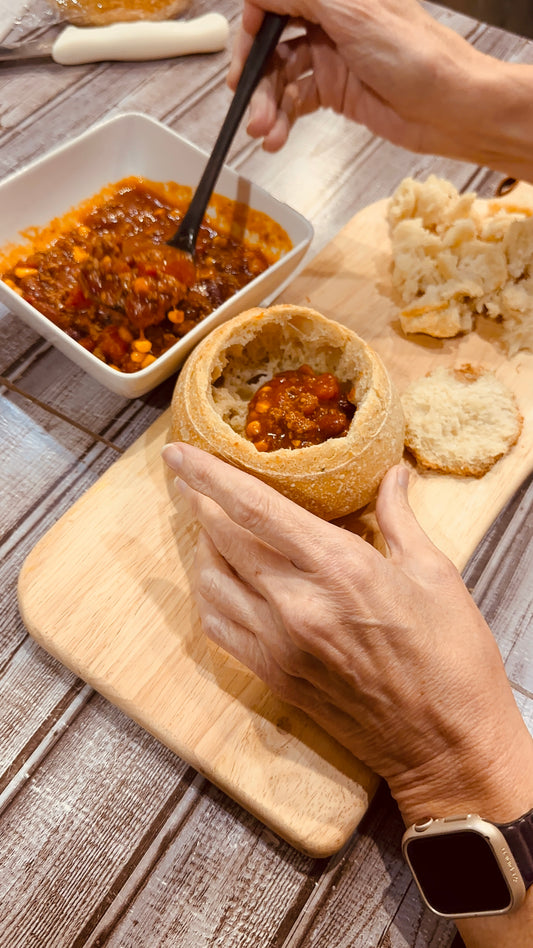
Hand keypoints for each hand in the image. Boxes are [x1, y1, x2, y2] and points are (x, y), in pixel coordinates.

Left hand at [162, 442, 532, 826]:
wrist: (446, 746)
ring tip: (207, 525)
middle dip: (199, 502)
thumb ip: (400, 518)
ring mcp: (279, 644)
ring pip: (211, 582)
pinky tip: (217, 579)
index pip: (254, 508)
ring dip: (201, 547)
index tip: (178, 454)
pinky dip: (208, 594)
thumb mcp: (435, 575)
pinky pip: (218, 627)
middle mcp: (298, 604)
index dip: (209, 475)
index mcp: (339, 568)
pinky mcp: (274, 675)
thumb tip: (394, 474)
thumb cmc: (452, 660)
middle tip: (190, 481)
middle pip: (222, 539)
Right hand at [228, 0, 532, 180]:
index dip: (254, 23)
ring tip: (261, 130)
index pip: (276, 2)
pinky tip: (274, 137)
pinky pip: (296, 104)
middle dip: (254, 72)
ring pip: (281, 78)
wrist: (450, 108)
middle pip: (272, 43)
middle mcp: (329, 23)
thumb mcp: (353, 15)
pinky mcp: (336, 94)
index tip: (245, 47)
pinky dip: (282, 121)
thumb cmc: (416, 56)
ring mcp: (331, 59)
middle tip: (241, 96)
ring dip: (266, 104)